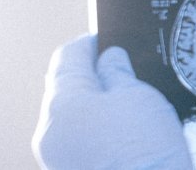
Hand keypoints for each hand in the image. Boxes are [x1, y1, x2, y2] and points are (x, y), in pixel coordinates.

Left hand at [32, 34, 191, 169]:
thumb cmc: (145, 153)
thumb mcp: (140, 97)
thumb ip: (119, 72)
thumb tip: (111, 59)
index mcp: (61, 103)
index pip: (68, 57)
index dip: (90, 43)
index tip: (108, 38)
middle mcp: (50, 130)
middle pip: (69, 89)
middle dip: (97, 78)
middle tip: (131, 72)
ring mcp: (58, 158)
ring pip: (77, 118)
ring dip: (101, 107)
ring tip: (136, 107)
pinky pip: (84, 142)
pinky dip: (103, 132)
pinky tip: (131, 135)